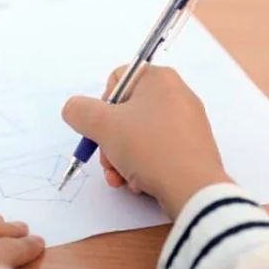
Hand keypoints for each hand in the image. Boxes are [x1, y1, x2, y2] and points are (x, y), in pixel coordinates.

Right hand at [62, 66, 230, 218]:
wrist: (194, 189)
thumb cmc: (149, 148)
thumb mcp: (102, 126)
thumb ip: (79, 111)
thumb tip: (74, 110)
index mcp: (159, 79)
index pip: (116, 80)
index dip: (102, 104)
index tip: (104, 126)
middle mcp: (176, 95)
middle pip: (124, 112)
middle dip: (109, 140)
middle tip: (109, 159)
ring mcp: (187, 123)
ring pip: (137, 135)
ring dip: (121, 158)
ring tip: (121, 177)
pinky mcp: (191, 148)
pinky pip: (156, 150)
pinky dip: (142, 166)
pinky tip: (139, 183)